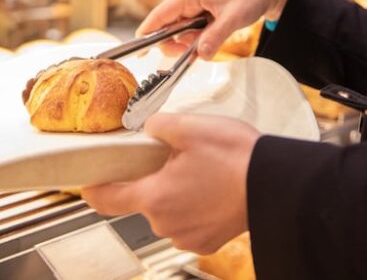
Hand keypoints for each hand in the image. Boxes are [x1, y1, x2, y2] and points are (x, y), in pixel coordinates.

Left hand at [81, 113, 259, 253]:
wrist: (276, 183)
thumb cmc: (238, 159)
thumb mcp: (191, 127)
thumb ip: (158, 125)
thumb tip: (150, 129)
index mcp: (155, 196)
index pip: (106, 199)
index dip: (93, 187)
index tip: (90, 180)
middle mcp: (166, 223)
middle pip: (143, 200)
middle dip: (154, 178)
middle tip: (175, 158)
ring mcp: (187, 235)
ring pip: (167, 211)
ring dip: (176, 193)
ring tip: (202, 172)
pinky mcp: (207, 241)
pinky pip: (188, 222)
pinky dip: (195, 207)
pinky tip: (212, 189)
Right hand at [137, 0, 292, 59]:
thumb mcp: (234, 19)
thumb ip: (215, 37)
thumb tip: (200, 55)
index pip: (159, 15)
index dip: (147, 33)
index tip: (139, 51)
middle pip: (167, 27)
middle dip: (177, 43)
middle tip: (193, 53)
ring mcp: (193, 4)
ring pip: (179, 31)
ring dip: (190, 42)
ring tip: (211, 39)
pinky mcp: (200, 10)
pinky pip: (190, 29)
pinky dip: (198, 39)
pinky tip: (211, 38)